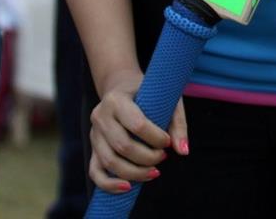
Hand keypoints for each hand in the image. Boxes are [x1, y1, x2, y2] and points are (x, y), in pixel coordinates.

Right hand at [88, 68, 188, 192]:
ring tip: (154, 172)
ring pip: (109, 161)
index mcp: (116, 99)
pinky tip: (128, 187)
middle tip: (163, 157)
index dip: (155, 138)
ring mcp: (94, 134)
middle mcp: (100, 116)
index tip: (168, 142)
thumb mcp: (165, 98)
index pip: (137, 124)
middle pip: (123, 146)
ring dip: (134, 173)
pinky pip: (96, 172)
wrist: (122, 88)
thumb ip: (177, 123)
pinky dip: (110, 185)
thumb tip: (183, 151)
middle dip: (147, 158)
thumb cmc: (148, 93)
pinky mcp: (93, 148)